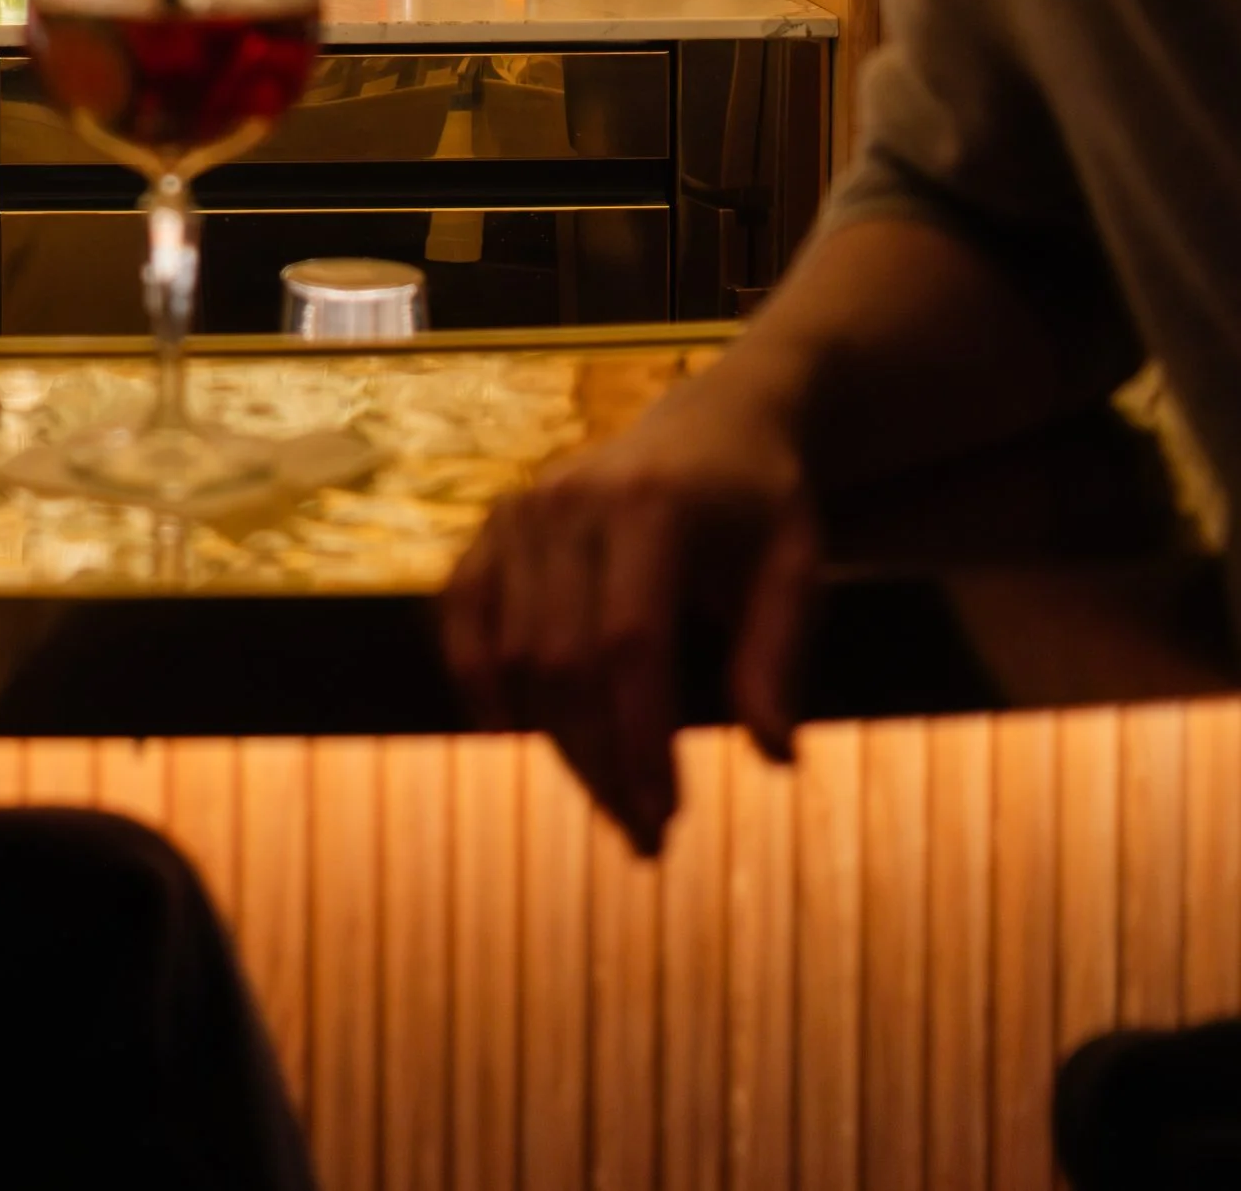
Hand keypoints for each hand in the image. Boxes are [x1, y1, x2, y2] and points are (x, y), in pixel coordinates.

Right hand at [439, 372, 819, 855]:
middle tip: (644, 835)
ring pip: (516, 650)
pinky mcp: (493, 521)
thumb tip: (776, 755)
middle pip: (566, 659)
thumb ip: (778, 654)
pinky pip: (460, 608)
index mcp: (650, 507)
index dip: (641, 737)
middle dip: (601, 759)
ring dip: (554, 741)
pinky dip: (473, 674)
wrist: (711, 419)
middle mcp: (570, 502)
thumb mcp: (794, 567)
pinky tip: (505, 732)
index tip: (666, 817)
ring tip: (607, 803)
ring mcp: (521, 508)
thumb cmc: (760, 502)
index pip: (631, 643)